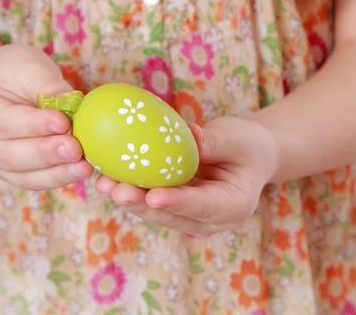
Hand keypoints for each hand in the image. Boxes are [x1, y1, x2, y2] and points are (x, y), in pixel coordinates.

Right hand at [0, 44, 93, 189]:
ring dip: (57, 173)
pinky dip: (59, 178)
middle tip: (76, 149)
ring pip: (23, 176)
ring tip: (84, 166)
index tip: (63, 122)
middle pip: (10, 155)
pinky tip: (81, 171)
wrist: (1, 88)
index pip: (2, 122)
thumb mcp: (27, 66)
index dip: (33, 125)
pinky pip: (35, 181)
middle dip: (46, 154)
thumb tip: (74, 103)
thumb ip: (47, 84)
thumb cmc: (13, 73)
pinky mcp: (13, 175)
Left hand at [95, 116, 278, 236]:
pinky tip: (108, 175)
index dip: (177, 202)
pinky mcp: (176, 205)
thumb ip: (215, 142)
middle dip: (143, 204)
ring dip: (130, 198)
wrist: (250, 156)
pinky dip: (132, 188)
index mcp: (234, 206)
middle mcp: (210, 219)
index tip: (153, 196)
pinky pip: (152, 199)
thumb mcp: (239, 139)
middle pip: (173, 215)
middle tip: (117, 190)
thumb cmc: (249, 146)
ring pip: (157, 211)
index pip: (203, 207)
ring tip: (104, 182)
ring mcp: (191, 215)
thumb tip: (188, 136)